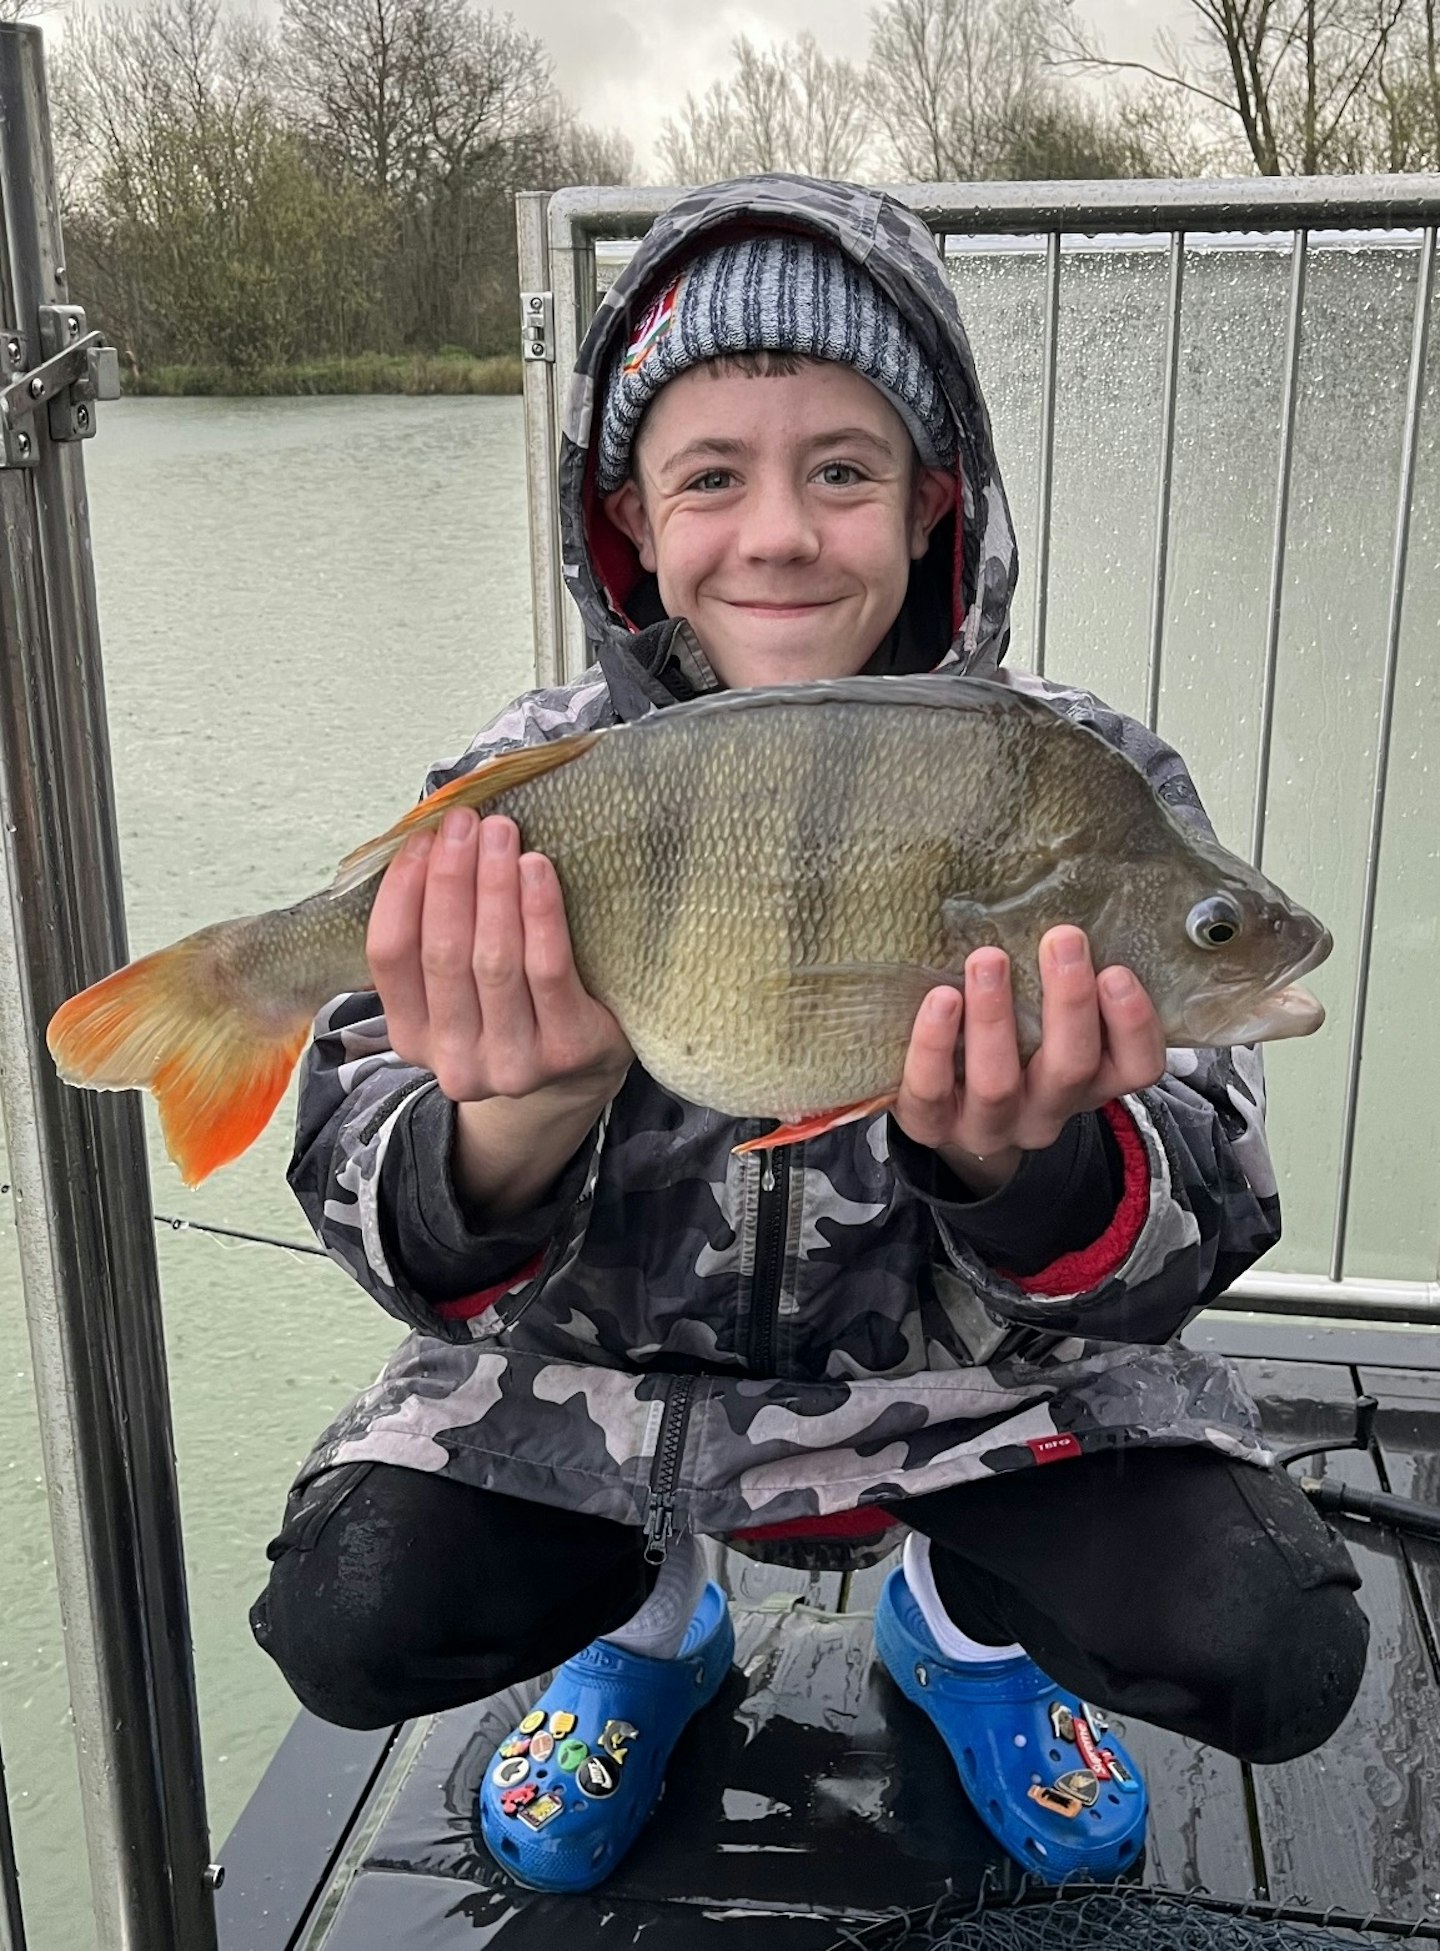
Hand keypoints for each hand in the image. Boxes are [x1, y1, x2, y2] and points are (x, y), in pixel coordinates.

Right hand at [367, 808, 632, 1107]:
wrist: (581, 1069)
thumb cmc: (513, 1004)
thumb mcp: (459, 984)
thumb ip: (435, 929)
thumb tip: (431, 837)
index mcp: (411, 1038)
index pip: (389, 957)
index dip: (401, 891)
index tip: (423, 837)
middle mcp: (454, 1062)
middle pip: (443, 955)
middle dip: (452, 878)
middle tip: (466, 822)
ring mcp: (511, 1065)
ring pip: (495, 961)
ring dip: (494, 887)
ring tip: (500, 833)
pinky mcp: (566, 1051)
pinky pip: (548, 971)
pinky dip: (540, 913)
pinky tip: (537, 868)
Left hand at [892, 925, 1165, 1195]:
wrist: (945, 1111)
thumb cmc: (1008, 1045)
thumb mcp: (1046, 1024)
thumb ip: (1061, 983)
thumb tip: (1066, 910)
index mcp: (1089, 1085)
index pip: (1138, 1069)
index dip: (1133, 1025)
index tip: (1116, 971)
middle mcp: (1046, 1112)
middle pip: (1071, 1068)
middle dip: (1069, 1001)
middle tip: (1062, 939)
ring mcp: (988, 1126)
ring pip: (998, 1083)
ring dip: (995, 1017)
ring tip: (987, 960)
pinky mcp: (931, 1124)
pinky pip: (930, 1090)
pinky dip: (935, 1043)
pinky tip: (940, 999)